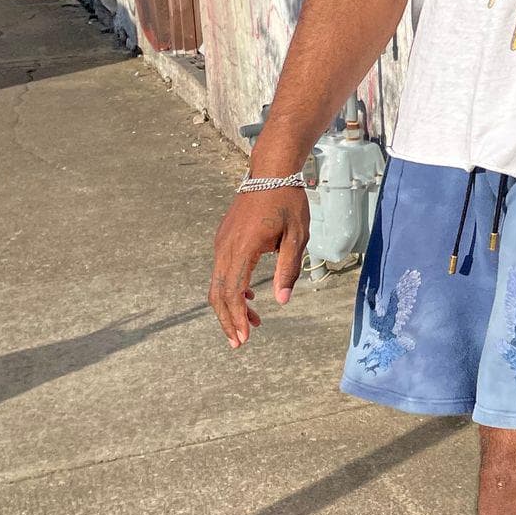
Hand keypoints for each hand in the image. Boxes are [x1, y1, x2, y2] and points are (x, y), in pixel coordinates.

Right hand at [208, 186, 309, 346]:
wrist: (271, 171)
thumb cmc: (288, 202)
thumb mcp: (297, 236)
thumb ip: (288, 269)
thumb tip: (282, 301)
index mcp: (243, 248)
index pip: (233, 292)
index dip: (237, 318)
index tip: (245, 338)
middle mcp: (225, 247)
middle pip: (218, 293)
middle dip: (228, 320)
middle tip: (240, 342)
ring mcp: (222, 242)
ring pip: (218, 283)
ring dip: (231, 306)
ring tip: (252, 322)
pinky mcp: (224, 238)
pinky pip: (221, 270)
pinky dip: (230, 288)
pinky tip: (248, 297)